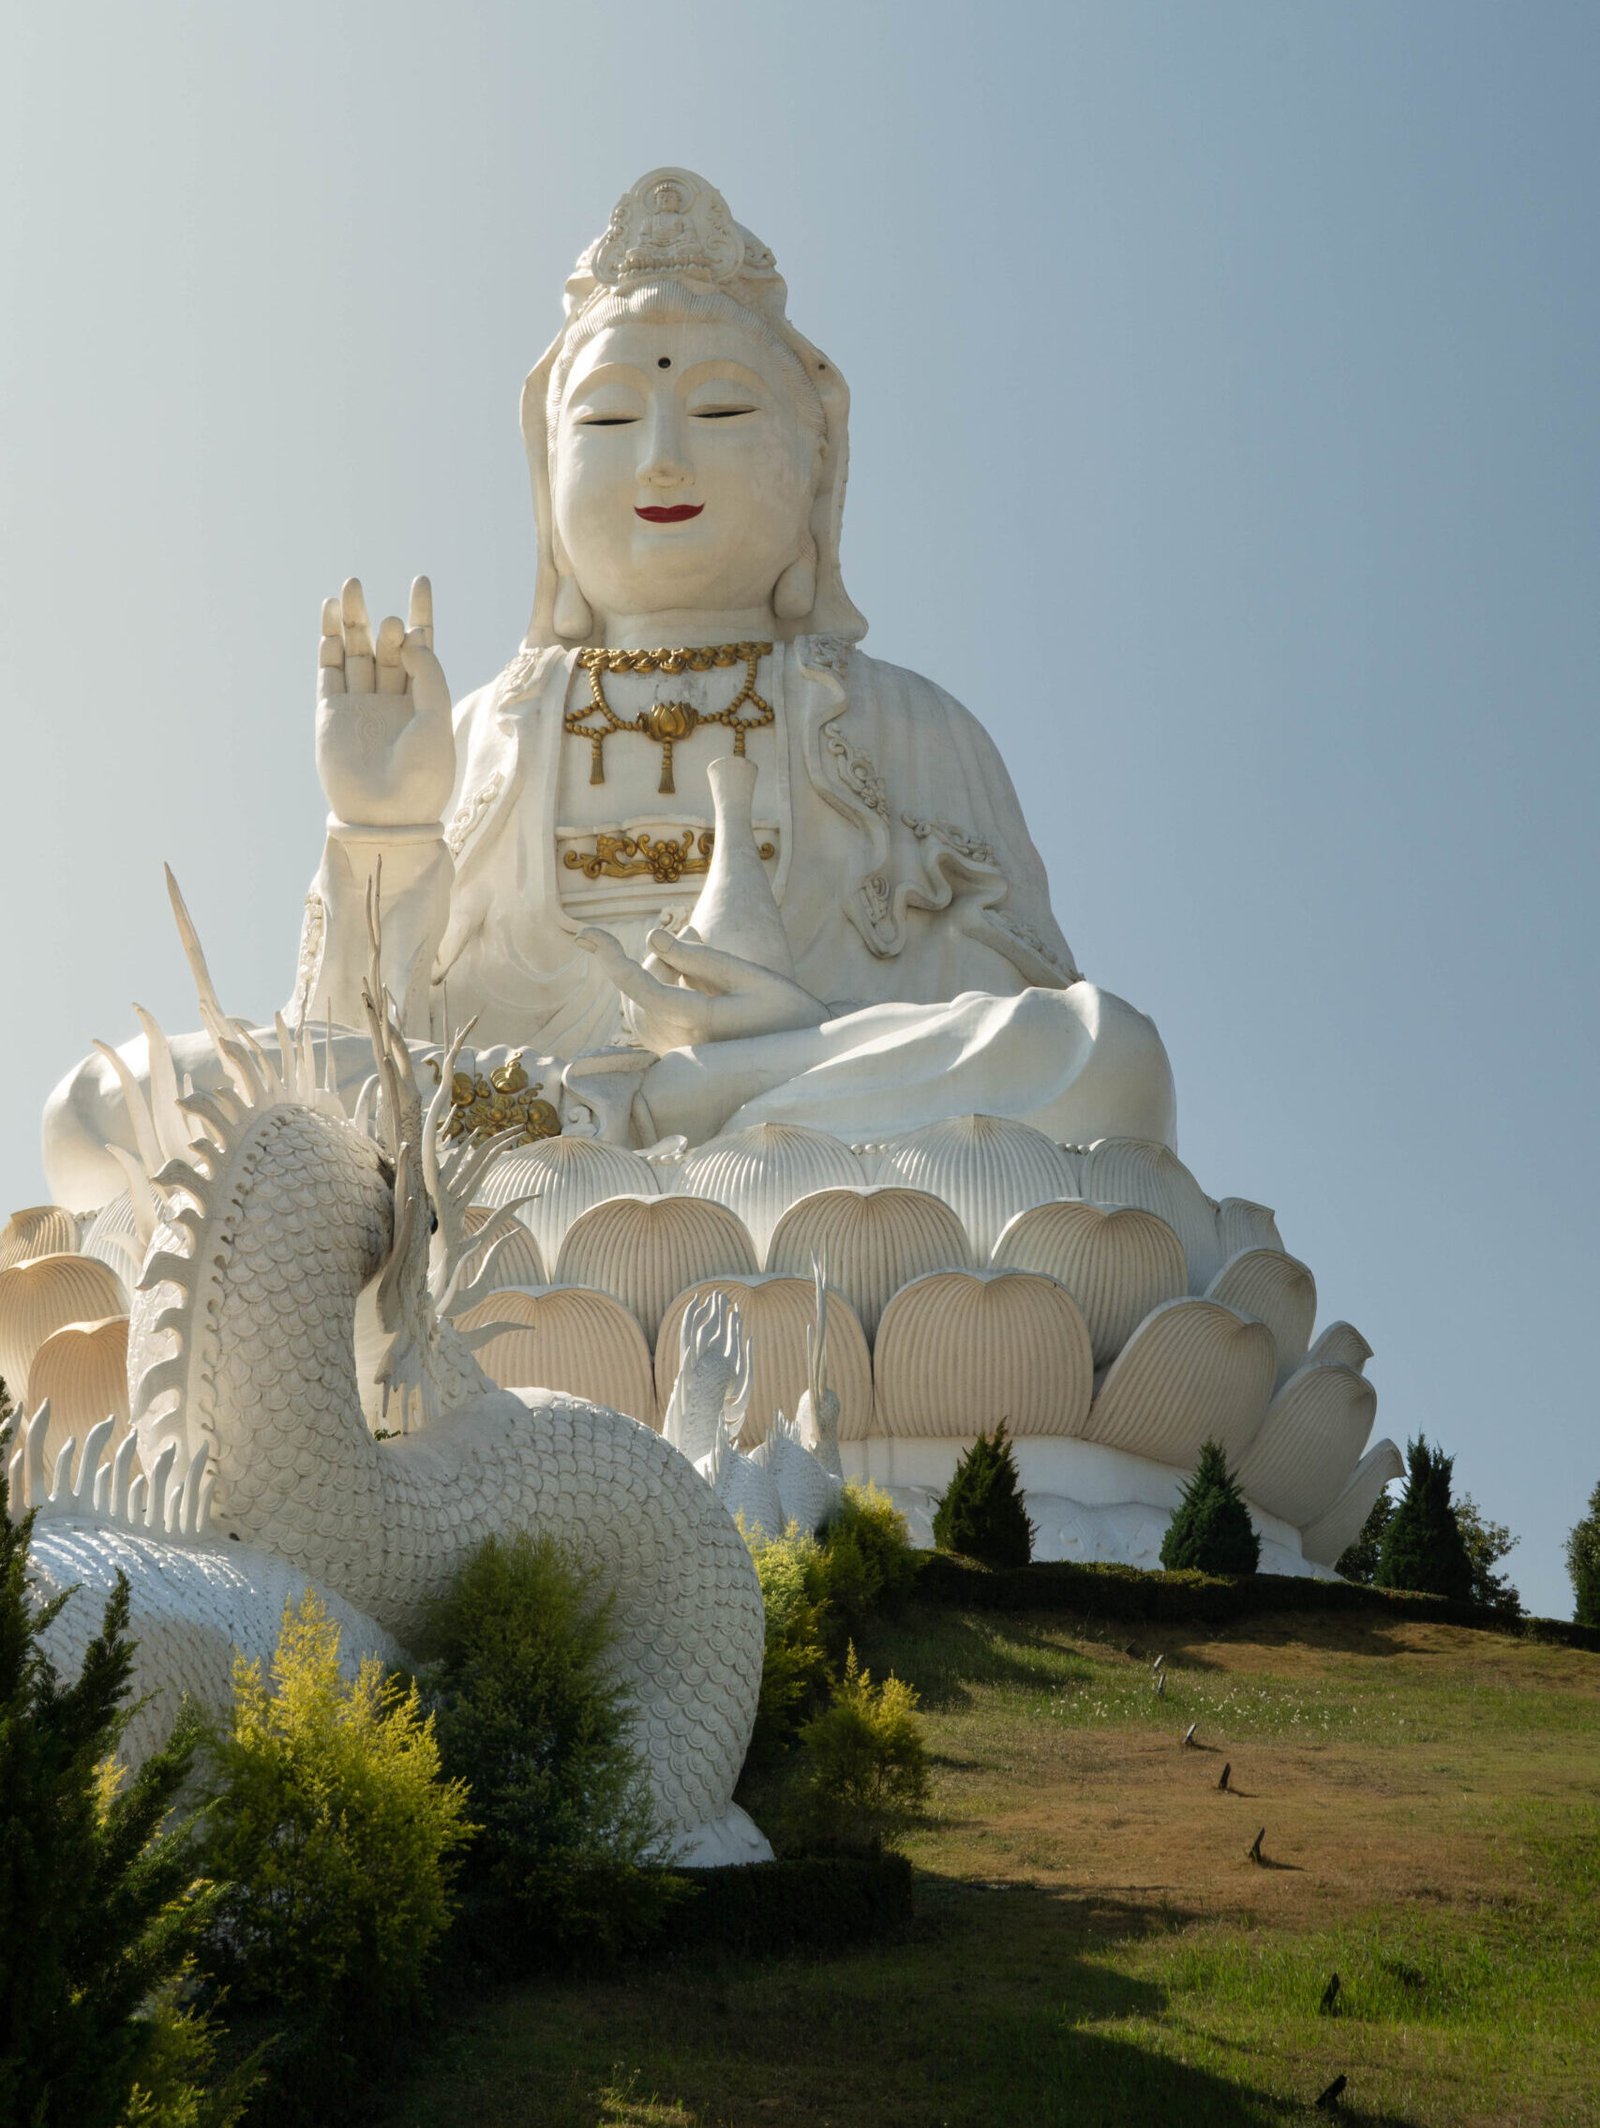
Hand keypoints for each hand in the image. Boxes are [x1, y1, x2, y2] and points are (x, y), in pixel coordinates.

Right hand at [315, 577, 454, 826]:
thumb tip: (410, 637)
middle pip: (386, 645)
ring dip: (350, 621)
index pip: (422, 647)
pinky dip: (328, 646)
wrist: (386, 815)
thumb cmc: (422, 774)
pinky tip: (330, 623)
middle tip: (377, 603)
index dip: (421, 613)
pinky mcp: (332, 714)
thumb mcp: (437, 718)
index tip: (420, 580)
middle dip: (381, 619)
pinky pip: (329, 672)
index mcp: (423, 699)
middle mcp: (392, 698)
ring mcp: (360, 705)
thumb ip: (429, 673)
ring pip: (354, 652)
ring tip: (348, 587)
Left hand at [575, 925, 827, 1049]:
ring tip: (700, 952)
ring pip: (643, 996)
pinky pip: (650, 1007)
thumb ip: (698, 958)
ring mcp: (676, 1049)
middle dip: (661, 954)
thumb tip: (650, 938)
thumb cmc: (782, 1008)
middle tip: (696, 932)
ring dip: (661, 967)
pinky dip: (662, 981)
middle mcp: (682, 1042)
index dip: (612, 960)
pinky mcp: (673, 1048)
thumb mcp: (748, 975)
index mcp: (702, 1022)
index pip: (645, 989)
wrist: (801, 1052)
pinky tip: (689, 974)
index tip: (585, 934)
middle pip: (645, 983)